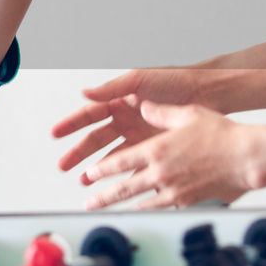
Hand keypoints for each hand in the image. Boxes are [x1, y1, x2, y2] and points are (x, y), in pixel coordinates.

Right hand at [53, 67, 200, 172]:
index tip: (56, 134)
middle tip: (64, 166)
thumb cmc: (175, 80)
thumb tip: (86, 92)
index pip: (89, 115)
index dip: (71, 125)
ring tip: (85, 182)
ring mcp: (139, 136)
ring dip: (98, 169)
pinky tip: (115, 186)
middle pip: (96, 140)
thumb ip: (112, 88)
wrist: (209, 92)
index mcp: (119, 102)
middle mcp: (126, 120)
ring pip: (112, 156)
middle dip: (79, 154)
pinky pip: (135, 165)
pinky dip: (125, 176)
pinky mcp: (154, 149)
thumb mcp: (140, 80)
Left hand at [76, 101, 260, 209]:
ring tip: (108, 210)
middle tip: (89, 202)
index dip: (100, 170)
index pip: (118, 162)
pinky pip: (161, 206)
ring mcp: (173, 190)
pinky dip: (148, 207)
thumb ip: (160, 111)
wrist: (247, 158)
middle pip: (122, 189)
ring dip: (121, 206)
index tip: (89, 174)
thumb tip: (143, 105)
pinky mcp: (186, 200)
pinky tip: (143, 209)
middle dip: (102, 196)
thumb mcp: (187, 114)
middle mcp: (160, 173)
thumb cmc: (222, 134)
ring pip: (139, 202)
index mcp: (156, 150)